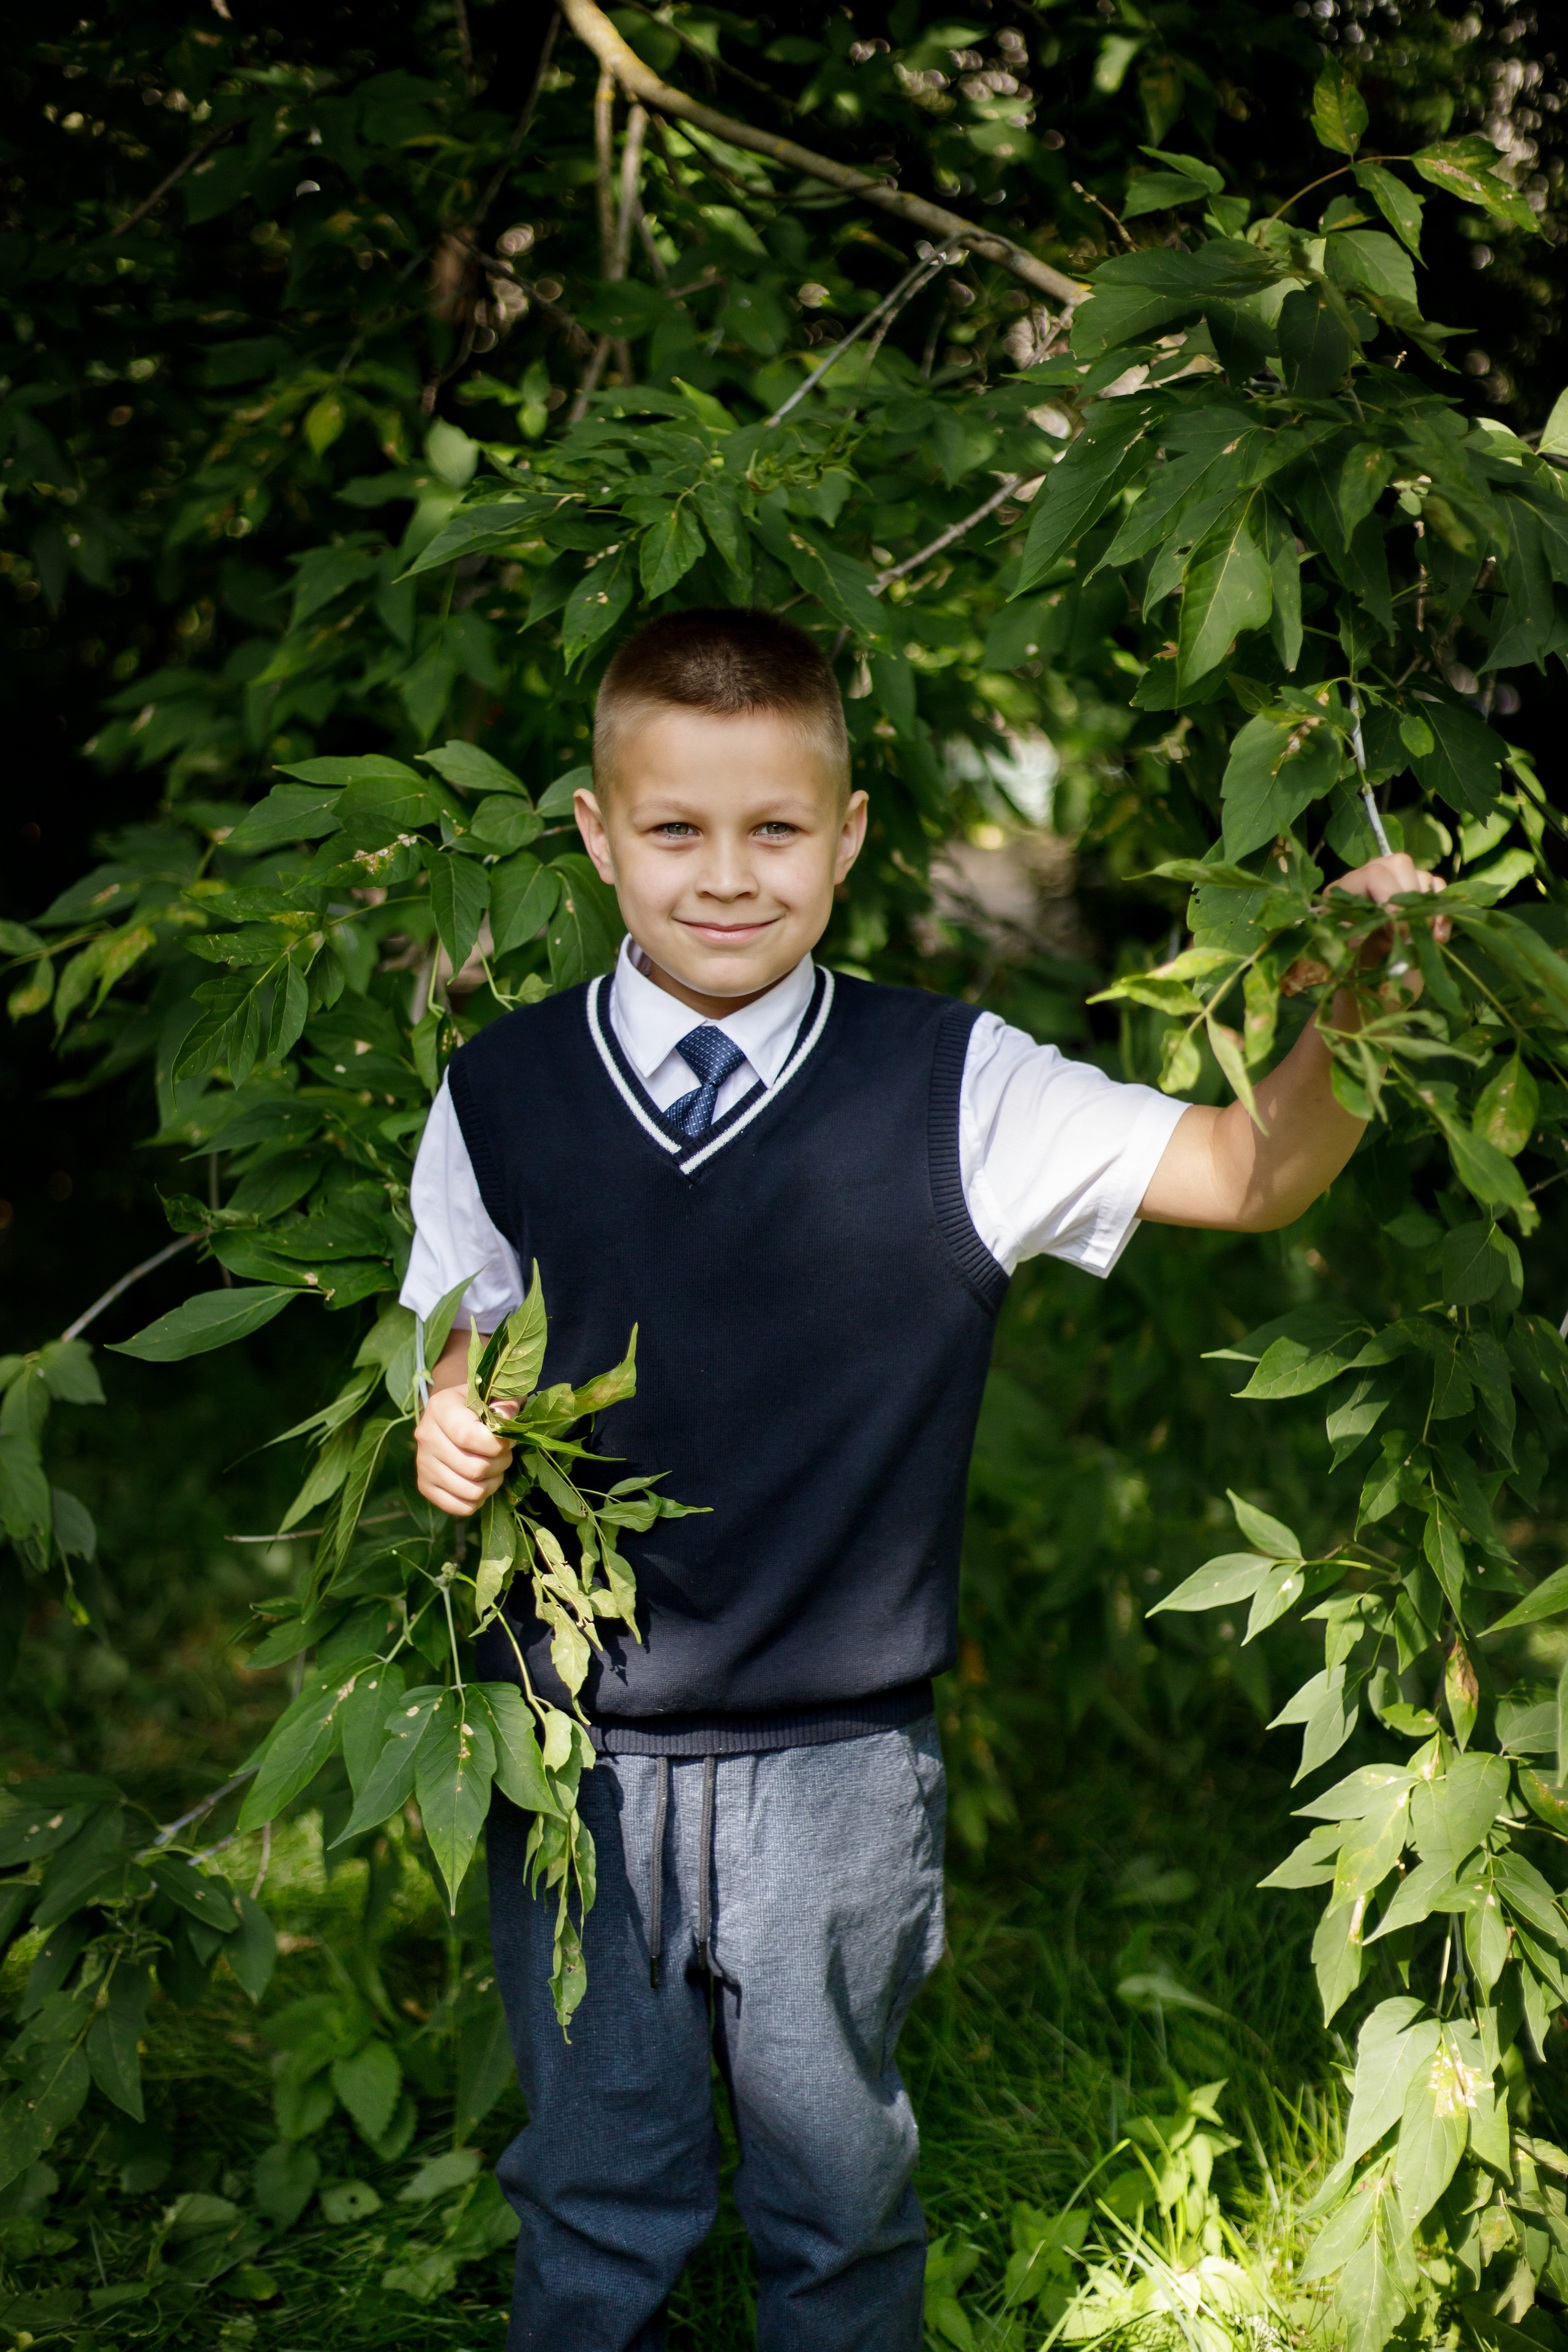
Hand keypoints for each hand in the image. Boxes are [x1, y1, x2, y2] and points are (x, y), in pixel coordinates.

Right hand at [414, 1386, 515, 1517]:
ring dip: (493, 1483)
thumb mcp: (498, 1393)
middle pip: (473, 1469)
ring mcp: (422, 1463)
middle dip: (501, 1464)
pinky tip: (482, 1482)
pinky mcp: (425, 1485)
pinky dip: (478, 1500)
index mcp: (441, 1408)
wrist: (455, 1412)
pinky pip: (460, 1507)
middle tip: (506, 1454)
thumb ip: (507, 1402)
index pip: (467, 1436)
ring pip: (470, 1491)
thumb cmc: (482, 1402)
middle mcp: (426, 1436)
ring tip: (497, 1468)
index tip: (509, 1440)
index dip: (497, 1444)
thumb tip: (505, 1420)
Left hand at [1333, 852, 1449, 994]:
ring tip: (1422, 937)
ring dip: (1426, 908)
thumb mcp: (1354, 956)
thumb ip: (1370, 938)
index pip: (1373, 874)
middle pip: (1399, 864)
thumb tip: (1398, 926)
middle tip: (1407, 934)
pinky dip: (1442, 912)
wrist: (1368, 983)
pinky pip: (1438, 888)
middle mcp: (1370, 877)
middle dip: (1408, 901)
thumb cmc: (1354, 969)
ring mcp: (1396, 882)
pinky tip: (1438, 937)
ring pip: (1421, 874)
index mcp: (1345, 890)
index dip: (1390, 899)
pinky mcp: (1417, 893)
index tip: (1396, 930)